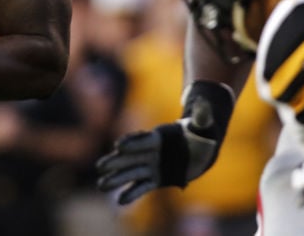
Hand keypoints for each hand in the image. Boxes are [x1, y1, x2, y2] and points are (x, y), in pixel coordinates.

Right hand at [96, 81, 232, 204]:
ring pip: (132, 173)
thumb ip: (201, 116)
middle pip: (130, 157)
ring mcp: (151, 166)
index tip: (119, 146)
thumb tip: (203, 101)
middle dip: (116, 161)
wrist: (199, 150)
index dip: (132, 142)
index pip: (143, 140)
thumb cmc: (200, 135)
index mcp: (159, 137)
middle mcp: (151, 152)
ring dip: (117, 179)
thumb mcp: (203, 124)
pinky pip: (142, 187)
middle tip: (100, 166)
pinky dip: (132, 194)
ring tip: (101, 185)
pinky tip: (120, 201)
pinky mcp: (156, 179)